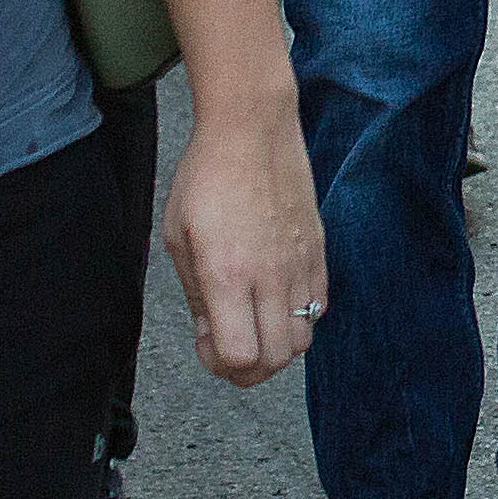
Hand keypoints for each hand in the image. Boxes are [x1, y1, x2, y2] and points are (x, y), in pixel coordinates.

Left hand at [165, 99, 326, 386]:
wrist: (253, 129)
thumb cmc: (206, 177)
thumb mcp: (179, 237)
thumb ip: (195, 293)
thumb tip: (210, 332)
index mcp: (227, 274)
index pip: (240, 356)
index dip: (219, 364)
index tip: (204, 338)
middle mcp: (269, 276)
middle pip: (276, 360)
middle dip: (247, 369)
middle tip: (227, 343)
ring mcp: (299, 264)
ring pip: (303, 340)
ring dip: (275, 346)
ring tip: (252, 322)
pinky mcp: (318, 250)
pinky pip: (319, 307)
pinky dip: (297, 317)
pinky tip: (273, 296)